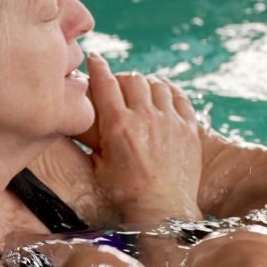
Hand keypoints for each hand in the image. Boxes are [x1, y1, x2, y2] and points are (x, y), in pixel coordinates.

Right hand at [83, 53, 203, 226]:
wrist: (163, 209)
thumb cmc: (126, 194)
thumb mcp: (98, 166)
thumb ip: (92, 140)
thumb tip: (78, 122)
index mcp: (118, 126)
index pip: (105, 83)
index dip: (98, 66)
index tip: (94, 57)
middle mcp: (145, 118)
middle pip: (132, 79)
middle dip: (123, 77)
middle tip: (119, 83)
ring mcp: (170, 121)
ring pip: (157, 85)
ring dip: (146, 83)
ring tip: (141, 89)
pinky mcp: (189, 128)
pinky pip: (179, 97)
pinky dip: (170, 91)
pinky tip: (164, 92)